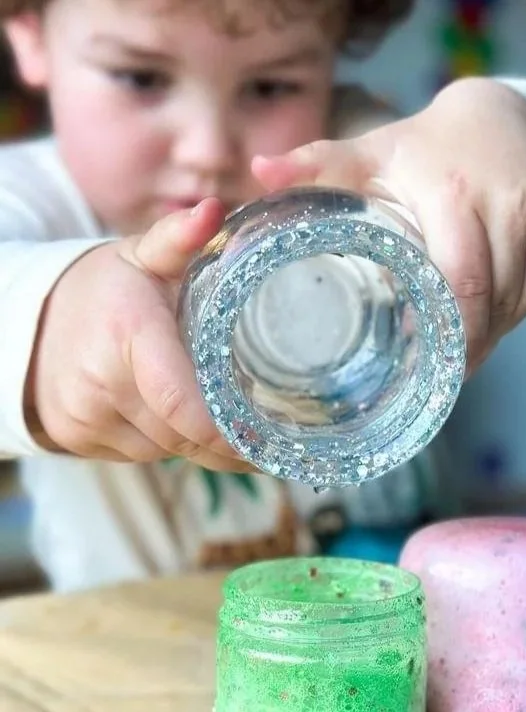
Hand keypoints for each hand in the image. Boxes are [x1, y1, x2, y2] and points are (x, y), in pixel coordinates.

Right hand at [25, 198, 251, 471]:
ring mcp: (85, 417)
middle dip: (227, 443)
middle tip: (268, 436)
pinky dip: (169, 446)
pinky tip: (184, 426)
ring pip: (166, 451)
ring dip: (200, 445)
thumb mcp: (139, 257)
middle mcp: (102, 382)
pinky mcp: (77, 440)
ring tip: (232, 430)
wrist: (28, 320)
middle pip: (183, 434)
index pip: (182, 401)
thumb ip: (177, 240)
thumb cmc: (102, 289)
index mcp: (128, 334)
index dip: (226, 431)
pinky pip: (141, 456)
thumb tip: (214, 211)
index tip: (265, 435)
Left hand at [253, 77, 525, 372]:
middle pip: (494, 302)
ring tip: (465, 349)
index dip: (448, 335)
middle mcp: (510, 205)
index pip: (460, 283)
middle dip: (470, 346)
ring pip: (521, 302)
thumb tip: (260, 174)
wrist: (503, 115)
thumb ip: (319, 165)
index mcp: (455, 193)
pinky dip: (516, 311)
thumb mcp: (373, 152)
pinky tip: (493, 318)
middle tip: (445, 373)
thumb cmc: (427, 146)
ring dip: (494, 332)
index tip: (429, 365)